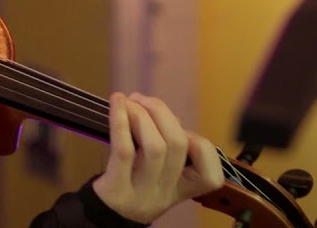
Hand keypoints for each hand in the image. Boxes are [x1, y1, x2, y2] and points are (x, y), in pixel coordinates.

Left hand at [91, 92, 223, 223]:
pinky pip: (123, 150)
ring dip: (142, 115)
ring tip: (129, 102)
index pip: (211, 174)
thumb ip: (169, 148)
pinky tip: (117, 102)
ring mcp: (142, 191)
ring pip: (155, 147)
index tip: (178, 127)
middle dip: (162, 113)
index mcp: (182, 189)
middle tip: (142, 99)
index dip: (200, 144)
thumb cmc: (133, 183)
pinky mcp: (117, 187)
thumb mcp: (160, 174)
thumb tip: (159, 112)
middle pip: (178, 146)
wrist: (105, 215)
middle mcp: (166, 192)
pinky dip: (120, 121)